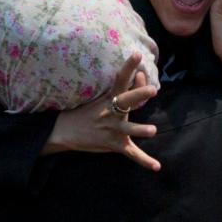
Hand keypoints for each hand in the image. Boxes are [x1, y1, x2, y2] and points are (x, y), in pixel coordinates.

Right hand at [44, 52, 160, 170]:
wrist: (64, 131)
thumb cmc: (89, 111)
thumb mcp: (103, 97)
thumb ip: (125, 88)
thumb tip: (142, 74)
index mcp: (110, 98)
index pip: (120, 79)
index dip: (128, 67)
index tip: (137, 54)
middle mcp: (111, 112)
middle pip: (126, 101)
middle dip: (139, 95)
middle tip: (153, 89)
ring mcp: (112, 129)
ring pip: (128, 129)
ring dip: (140, 129)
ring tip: (152, 131)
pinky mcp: (114, 144)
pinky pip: (131, 153)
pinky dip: (144, 160)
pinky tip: (157, 166)